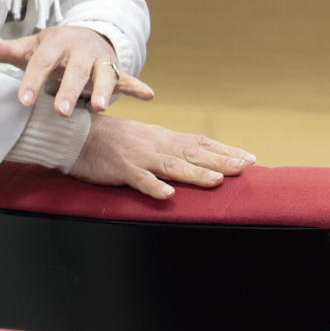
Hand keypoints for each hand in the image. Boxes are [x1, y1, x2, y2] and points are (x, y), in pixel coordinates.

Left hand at [0, 26, 153, 116]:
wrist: (83, 36)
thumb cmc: (52, 49)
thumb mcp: (30, 47)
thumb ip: (6, 50)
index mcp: (57, 41)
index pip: (42, 62)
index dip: (32, 81)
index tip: (22, 101)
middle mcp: (81, 48)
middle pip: (75, 71)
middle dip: (69, 90)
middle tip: (61, 111)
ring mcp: (101, 59)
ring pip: (104, 75)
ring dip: (104, 90)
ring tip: (100, 108)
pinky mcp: (115, 69)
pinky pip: (128, 78)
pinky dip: (138, 86)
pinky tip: (148, 95)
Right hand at [70, 115, 255, 199]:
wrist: (80, 134)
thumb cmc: (114, 139)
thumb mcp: (147, 138)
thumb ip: (170, 148)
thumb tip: (196, 157)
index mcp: (165, 137)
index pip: (201, 142)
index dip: (226, 150)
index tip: (249, 158)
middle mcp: (157, 144)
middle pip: (193, 152)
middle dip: (221, 160)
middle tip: (245, 167)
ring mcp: (140, 157)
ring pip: (172, 165)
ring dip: (195, 173)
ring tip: (217, 180)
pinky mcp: (122, 169)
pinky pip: (140, 180)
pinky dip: (154, 187)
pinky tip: (168, 195)